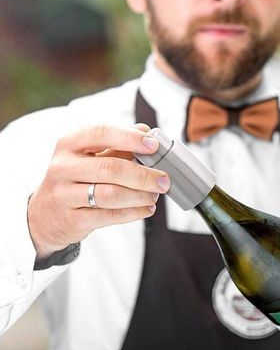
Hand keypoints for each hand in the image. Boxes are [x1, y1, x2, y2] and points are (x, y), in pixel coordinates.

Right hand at [28, 124, 169, 257]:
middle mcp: (62, 167)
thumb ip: (116, 144)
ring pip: (111, 195)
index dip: (130, 137)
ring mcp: (64, 194)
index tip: (154, 145)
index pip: (101, 133)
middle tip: (164, 180)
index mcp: (69, 144)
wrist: (44, 214)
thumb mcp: (88, 156)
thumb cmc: (74, 179)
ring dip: (140, 196)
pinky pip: (108, 215)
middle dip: (143, 175)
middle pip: (111, 168)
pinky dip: (133, 213)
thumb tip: (146, 130)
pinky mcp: (71, 219)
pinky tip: (146, 209)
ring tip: (155, 195)